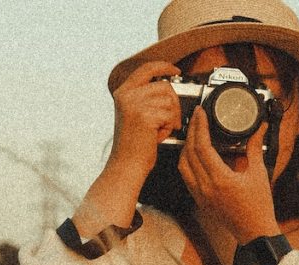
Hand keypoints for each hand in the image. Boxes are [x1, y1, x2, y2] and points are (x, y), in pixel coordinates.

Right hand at [107, 61, 182, 182]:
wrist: (126, 164)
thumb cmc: (134, 144)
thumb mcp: (134, 113)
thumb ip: (145, 97)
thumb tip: (167, 84)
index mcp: (123, 91)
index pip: (147, 68)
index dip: (164, 66)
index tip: (176, 70)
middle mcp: (127, 95)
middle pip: (165, 86)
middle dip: (173, 104)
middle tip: (168, 121)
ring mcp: (134, 104)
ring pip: (169, 101)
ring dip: (170, 118)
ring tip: (158, 130)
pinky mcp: (145, 116)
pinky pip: (169, 115)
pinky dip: (168, 128)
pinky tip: (157, 136)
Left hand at [177, 108, 279, 243]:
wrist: (254, 233)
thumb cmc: (259, 207)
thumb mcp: (259, 174)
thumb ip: (255, 149)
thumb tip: (258, 129)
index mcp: (221, 180)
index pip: (202, 147)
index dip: (199, 127)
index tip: (201, 113)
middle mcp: (206, 188)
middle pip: (189, 153)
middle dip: (191, 131)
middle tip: (196, 117)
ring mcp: (200, 195)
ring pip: (183, 165)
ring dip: (185, 147)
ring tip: (193, 133)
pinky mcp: (200, 200)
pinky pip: (186, 177)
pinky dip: (186, 162)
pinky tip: (193, 154)